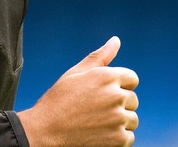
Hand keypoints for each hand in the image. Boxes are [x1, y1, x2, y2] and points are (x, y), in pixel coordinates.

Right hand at [18, 36, 138, 146]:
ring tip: (99, 122)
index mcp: (106, 76)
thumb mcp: (76, 73)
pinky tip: (101, 135)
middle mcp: (115, 95)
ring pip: (132, 119)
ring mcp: (117, 118)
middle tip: (98, 109)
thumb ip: (100, 56)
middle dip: (120, 103)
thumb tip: (115, 40)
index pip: (132, 78)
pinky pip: (129, 137)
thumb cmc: (59, 100)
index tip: (107, 93)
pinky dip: (118, 138)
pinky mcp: (118, 140)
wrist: (46, 131)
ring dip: (121, 122)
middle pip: (132, 99)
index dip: (120, 85)